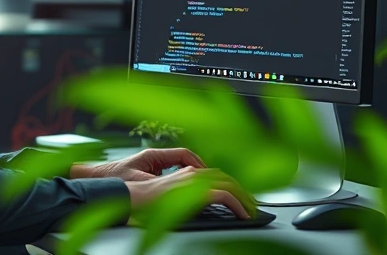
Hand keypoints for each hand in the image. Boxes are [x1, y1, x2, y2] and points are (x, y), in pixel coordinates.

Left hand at [70, 147, 205, 181]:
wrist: (97, 178)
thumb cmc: (113, 178)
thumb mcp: (137, 181)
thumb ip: (157, 182)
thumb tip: (174, 184)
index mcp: (154, 155)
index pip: (183, 153)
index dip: (197, 162)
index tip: (206, 173)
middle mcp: (155, 156)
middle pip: (184, 157)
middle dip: (198, 167)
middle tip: (210, 179)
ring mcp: (154, 162)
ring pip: (179, 163)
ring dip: (191, 172)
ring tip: (201, 183)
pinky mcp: (151, 170)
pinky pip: (172, 170)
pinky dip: (181, 176)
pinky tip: (186, 187)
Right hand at [125, 166, 255, 219]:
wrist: (134, 198)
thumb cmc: (148, 201)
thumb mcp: (172, 196)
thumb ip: (187, 195)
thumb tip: (202, 204)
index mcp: (188, 172)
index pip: (217, 174)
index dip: (232, 184)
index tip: (241, 195)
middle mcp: (194, 173)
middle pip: (227, 177)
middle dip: (243, 190)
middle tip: (252, 203)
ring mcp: (196, 180)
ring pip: (230, 185)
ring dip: (244, 198)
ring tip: (252, 211)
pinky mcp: (197, 192)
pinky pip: (225, 196)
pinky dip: (238, 205)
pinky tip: (244, 215)